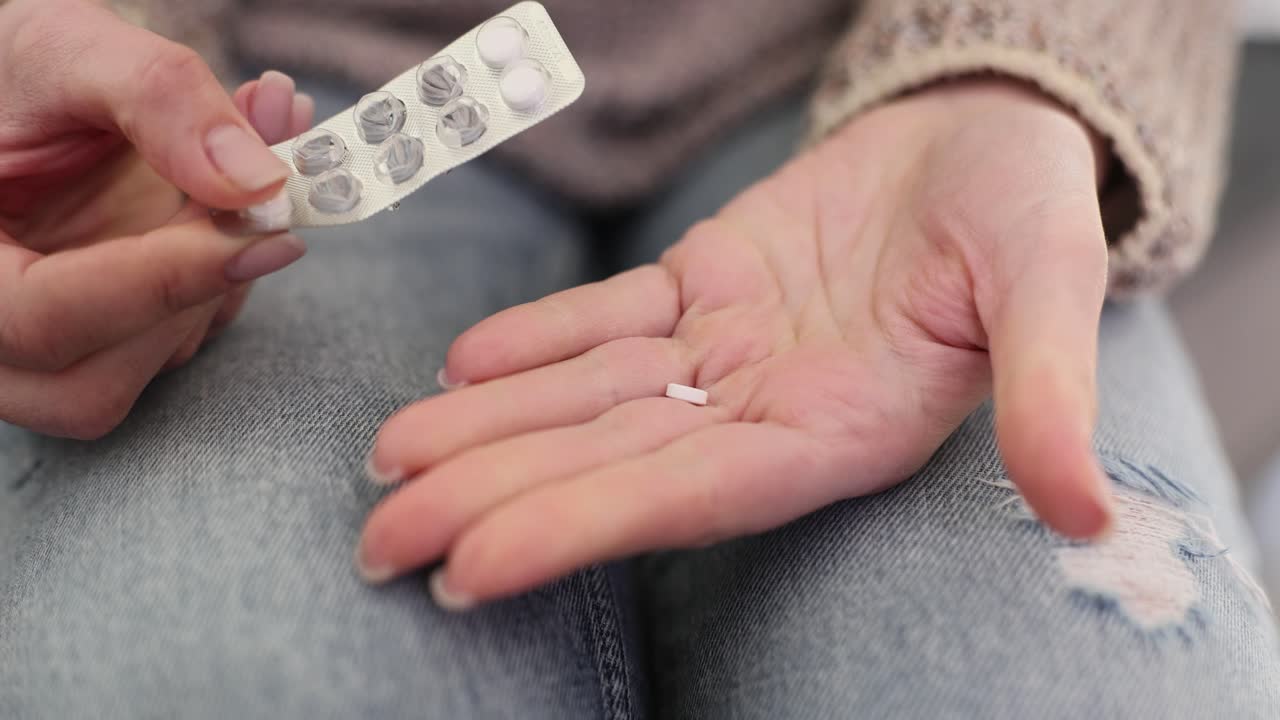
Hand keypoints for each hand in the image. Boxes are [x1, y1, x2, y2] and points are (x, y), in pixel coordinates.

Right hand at [0, 0, 313, 437]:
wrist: (33, 82)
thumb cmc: (24, 66)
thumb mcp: (75, 51)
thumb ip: (159, 99)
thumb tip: (254, 181)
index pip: (41, 320)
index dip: (159, 286)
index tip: (259, 234)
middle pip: (93, 382)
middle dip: (194, 290)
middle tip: (260, 192)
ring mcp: (47, 343)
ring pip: (150, 364)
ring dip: (224, 278)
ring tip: (249, 175)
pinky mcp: (108, 332)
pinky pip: (182, 335)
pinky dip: (228, 272)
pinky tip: (236, 199)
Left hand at [360, 79, 1113, 607]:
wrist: (989, 135)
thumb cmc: (1030, 209)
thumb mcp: (1054, 284)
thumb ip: (1047, 395)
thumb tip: (1086, 516)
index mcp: (841, 430)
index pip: (691, 496)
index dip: (580, 530)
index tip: (469, 568)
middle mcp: (769, 406)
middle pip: (611, 462)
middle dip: (493, 499)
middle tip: (375, 544)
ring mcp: (730, 346)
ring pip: (590, 395)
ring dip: (488, 427)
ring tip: (385, 461)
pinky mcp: (704, 282)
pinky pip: (608, 315)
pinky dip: (535, 338)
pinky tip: (457, 362)